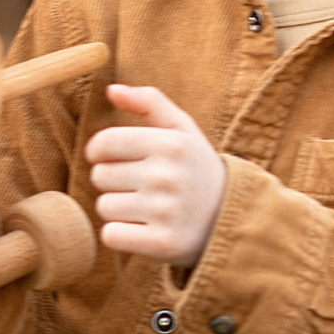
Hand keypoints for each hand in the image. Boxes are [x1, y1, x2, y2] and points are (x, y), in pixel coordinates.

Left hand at [86, 85, 225, 266]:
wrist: (233, 218)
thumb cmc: (197, 169)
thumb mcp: (183, 130)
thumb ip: (149, 102)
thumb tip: (111, 89)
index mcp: (169, 144)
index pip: (102, 144)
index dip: (101, 152)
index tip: (117, 159)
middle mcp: (167, 176)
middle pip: (100, 177)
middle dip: (114, 182)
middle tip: (141, 187)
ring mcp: (165, 212)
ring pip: (104, 207)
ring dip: (119, 210)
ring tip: (147, 208)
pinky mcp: (163, 244)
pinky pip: (111, 236)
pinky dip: (121, 236)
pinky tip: (143, 230)